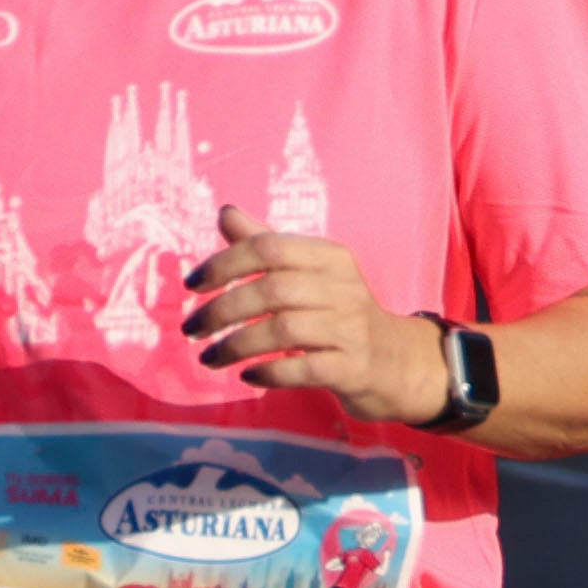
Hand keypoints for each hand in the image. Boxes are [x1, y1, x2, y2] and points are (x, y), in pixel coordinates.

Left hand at [183, 205, 431, 421]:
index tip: (192, 285)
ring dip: (236, 346)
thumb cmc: (340, 313)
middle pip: (272, 290)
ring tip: (209, 358)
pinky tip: (248, 375)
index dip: (224, 263)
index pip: (270, 246)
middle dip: (222, 310)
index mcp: (330, 257)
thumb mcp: (310, 272)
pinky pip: (305, 369)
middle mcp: (344, 287)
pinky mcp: (354, 368)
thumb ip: (267, 245)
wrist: (396, 361)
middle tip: (192, 329)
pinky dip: (270, 372)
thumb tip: (225, 213)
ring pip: (283, 330)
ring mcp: (351, 329)